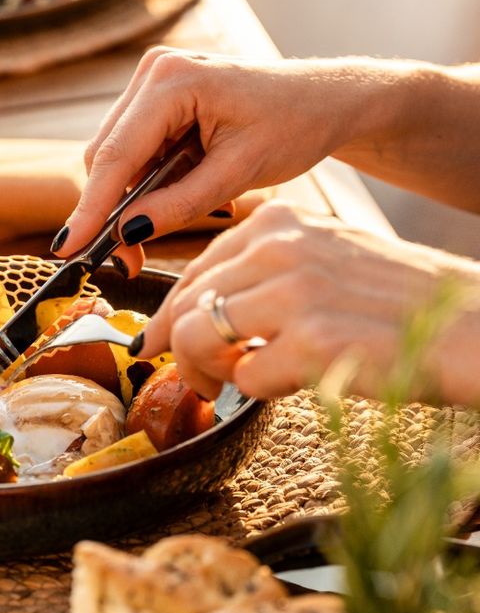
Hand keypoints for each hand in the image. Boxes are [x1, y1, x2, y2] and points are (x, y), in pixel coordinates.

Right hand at [52, 50, 369, 273]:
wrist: (323, 100)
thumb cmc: (293, 126)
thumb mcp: (238, 174)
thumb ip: (179, 204)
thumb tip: (125, 233)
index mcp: (175, 80)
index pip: (116, 155)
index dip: (90, 208)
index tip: (68, 249)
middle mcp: (155, 72)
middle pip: (106, 156)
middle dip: (110, 211)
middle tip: (126, 261)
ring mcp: (153, 81)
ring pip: (116, 156)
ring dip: (127, 199)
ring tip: (152, 236)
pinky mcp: (158, 98)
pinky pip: (134, 151)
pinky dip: (143, 184)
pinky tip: (169, 201)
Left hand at [134, 201, 479, 405]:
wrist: (467, 326)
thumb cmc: (399, 300)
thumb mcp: (328, 255)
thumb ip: (268, 270)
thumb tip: (206, 307)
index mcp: (281, 220)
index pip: (198, 265)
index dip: (173, 310)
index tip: (162, 338)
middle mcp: (281, 248)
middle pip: (186, 300)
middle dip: (176, 345)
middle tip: (193, 376)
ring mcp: (294, 294)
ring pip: (194, 334)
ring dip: (200, 371)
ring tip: (221, 386)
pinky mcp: (310, 343)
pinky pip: (242, 377)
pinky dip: (251, 391)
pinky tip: (278, 386)